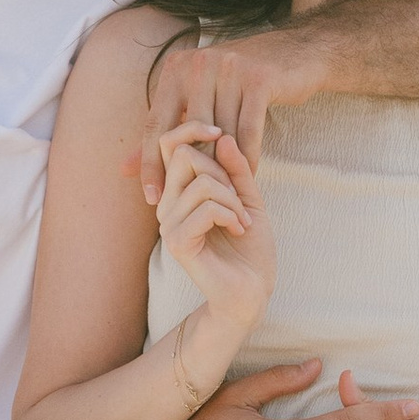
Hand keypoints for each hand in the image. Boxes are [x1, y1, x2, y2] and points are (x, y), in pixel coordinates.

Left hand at [135, 36, 281, 203]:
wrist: (292, 53)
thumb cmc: (237, 83)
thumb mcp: (196, 100)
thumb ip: (162, 134)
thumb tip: (123, 169)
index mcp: (176, 69)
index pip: (156, 125)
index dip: (151, 164)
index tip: (152, 198)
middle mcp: (198, 64)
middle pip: (188, 133)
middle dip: (193, 171)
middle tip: (196, 204)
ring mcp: (229, 68)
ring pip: (220, 135)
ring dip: (223, 169)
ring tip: (223, 198)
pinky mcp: (259, 79)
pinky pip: (248, 131)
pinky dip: (248, 158)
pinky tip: (249, 177)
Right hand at [155, 115, 273, 333]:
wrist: (251, 291)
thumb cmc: (249, 247)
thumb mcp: (248, 198)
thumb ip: (236, 168)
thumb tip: (222, 137)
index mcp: (179, 191)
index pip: (170, 144)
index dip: (192, 128)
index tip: (220, 133)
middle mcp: (166, 205)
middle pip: (184, 156)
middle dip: (222, 172)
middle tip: (239, 200)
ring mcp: (168, 224)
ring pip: (201, 183)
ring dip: (232, 200)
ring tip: (241, 220)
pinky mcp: (177, 243)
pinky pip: (205, 209)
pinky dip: (229, 215)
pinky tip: (238, 229)